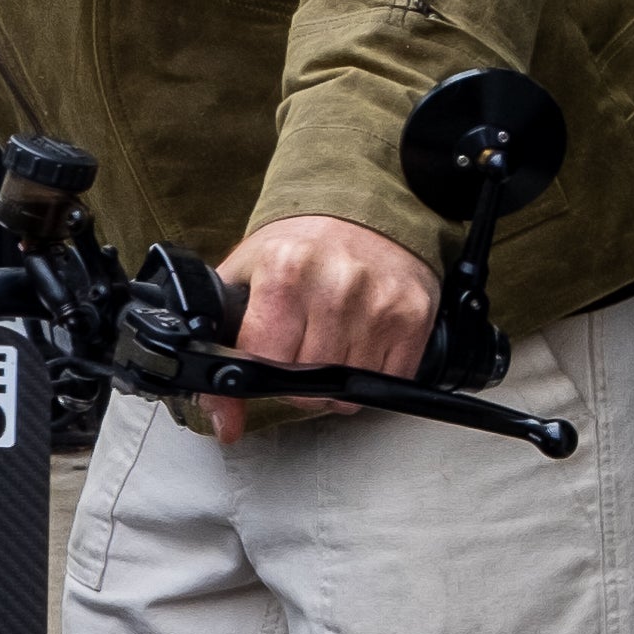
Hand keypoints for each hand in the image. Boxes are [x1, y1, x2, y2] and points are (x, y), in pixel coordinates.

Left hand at [206, 212, 436, 440]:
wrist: (361, 208)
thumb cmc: (299, 246)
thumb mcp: (244, 276)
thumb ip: (221, 346)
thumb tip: (225, 425)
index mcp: (285, 274)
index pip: (263, 364)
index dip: (260, 370)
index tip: (265, 353)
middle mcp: (335, 289)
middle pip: (305, 386)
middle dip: (296, 380)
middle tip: (299, 346)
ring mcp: (378, 307)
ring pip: (345, 393)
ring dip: (334, 383)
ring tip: (330, 341)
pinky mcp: (412, 319)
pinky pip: (386, 383)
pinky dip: (370, 376)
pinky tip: (360, 344)